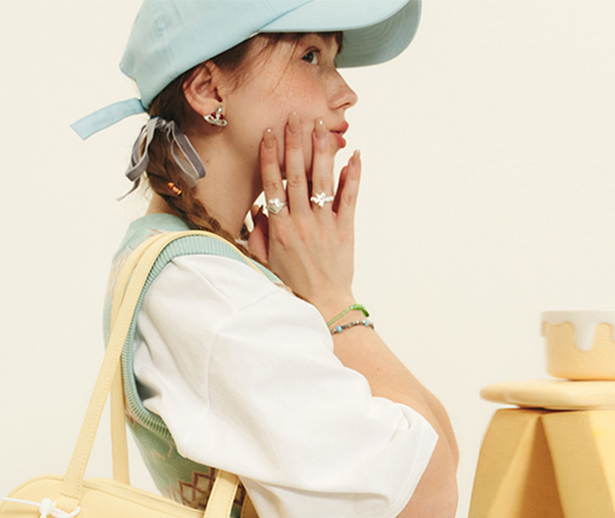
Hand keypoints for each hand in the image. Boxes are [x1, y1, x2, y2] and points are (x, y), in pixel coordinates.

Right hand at [247, 111, 361, 321]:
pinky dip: (353, 175)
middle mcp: (300, 222)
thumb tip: (258, 207)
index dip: (270, 157)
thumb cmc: (291, 282)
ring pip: (322, 181)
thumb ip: (259, 232)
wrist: (322, 302)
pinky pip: (350, 197)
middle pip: (296, 175)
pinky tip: (355, 155)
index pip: (272, 185)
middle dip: (295, 144)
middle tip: (295, 117)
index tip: (268, 134)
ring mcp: (324, 224)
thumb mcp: (266, 259)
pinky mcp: (345, 229)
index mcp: (278, 228)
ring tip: (321, 127)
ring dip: (321, 152)